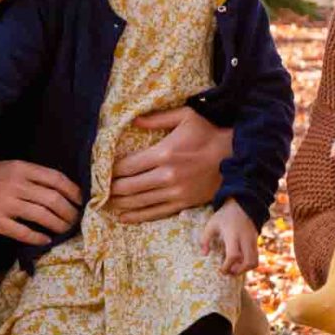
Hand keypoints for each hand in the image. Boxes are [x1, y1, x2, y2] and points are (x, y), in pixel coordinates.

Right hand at [0, 159, 82, 244]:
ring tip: (65, 231)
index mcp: (20, 168)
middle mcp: (15, 184)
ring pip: (42, 216)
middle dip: (69, 212)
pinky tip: (45, 240)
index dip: (73, 191)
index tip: (81, 200)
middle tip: (76, 220)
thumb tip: (58, 189)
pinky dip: (38, 237)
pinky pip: (23, 232)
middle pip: (53, 199)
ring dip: (58, 225)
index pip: (55, 178)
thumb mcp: (6, 168)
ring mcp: (5, 203)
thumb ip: (29, 176)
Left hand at [108, 106, 230, 223]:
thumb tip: (133, 120)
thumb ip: (158, 119)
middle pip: (128, 187)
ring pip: (138, 202)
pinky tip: (123, 217)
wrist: (234, 157)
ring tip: (106, 203)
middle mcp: (167, 175)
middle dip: (111, 189)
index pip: (128, 166)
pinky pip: (154, 213)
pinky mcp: (182, 203)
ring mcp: (175, 192)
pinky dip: (136, 216)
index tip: (102, 171)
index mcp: (164, 153)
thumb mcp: (185, 117)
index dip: (111, 170)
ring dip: (119, 203)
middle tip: (99, 190)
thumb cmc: (208, 134)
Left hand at [200, 199, 259, 275]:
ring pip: (254, 261)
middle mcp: (245, 239)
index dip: (228, 266)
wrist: (243, 205)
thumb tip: (204, 254)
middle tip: (230, 273)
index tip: (221, 270)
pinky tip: (239, 263)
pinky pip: (255, 257)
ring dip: (245, 269)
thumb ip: (206, 239)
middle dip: (240, 271)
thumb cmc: (225, 216)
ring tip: (234, 269)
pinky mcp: (256, 242)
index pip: (234, 255)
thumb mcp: (212, 224)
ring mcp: (252, 241)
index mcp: (233, 235)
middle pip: (249, 261)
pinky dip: (248, 264)